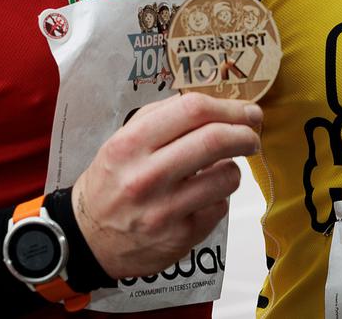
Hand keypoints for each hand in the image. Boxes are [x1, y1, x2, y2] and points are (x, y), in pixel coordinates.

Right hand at [72, 93, 261, 279]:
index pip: (192, 110)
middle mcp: (146, 176)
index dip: (229, 106)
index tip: (246, 111)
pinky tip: (202, 196)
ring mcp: (164, 210)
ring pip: (226, 176)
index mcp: (131, 144)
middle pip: (215, 140)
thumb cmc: (112, 182)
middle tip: (253, 134)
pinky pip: (220, 206)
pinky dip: (219, 196)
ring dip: (234, 167)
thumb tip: (213, 104)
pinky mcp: (180, 236)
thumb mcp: (122, 141)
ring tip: (222, 168)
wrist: (88, 238)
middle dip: (246, 133)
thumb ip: (162, 118)